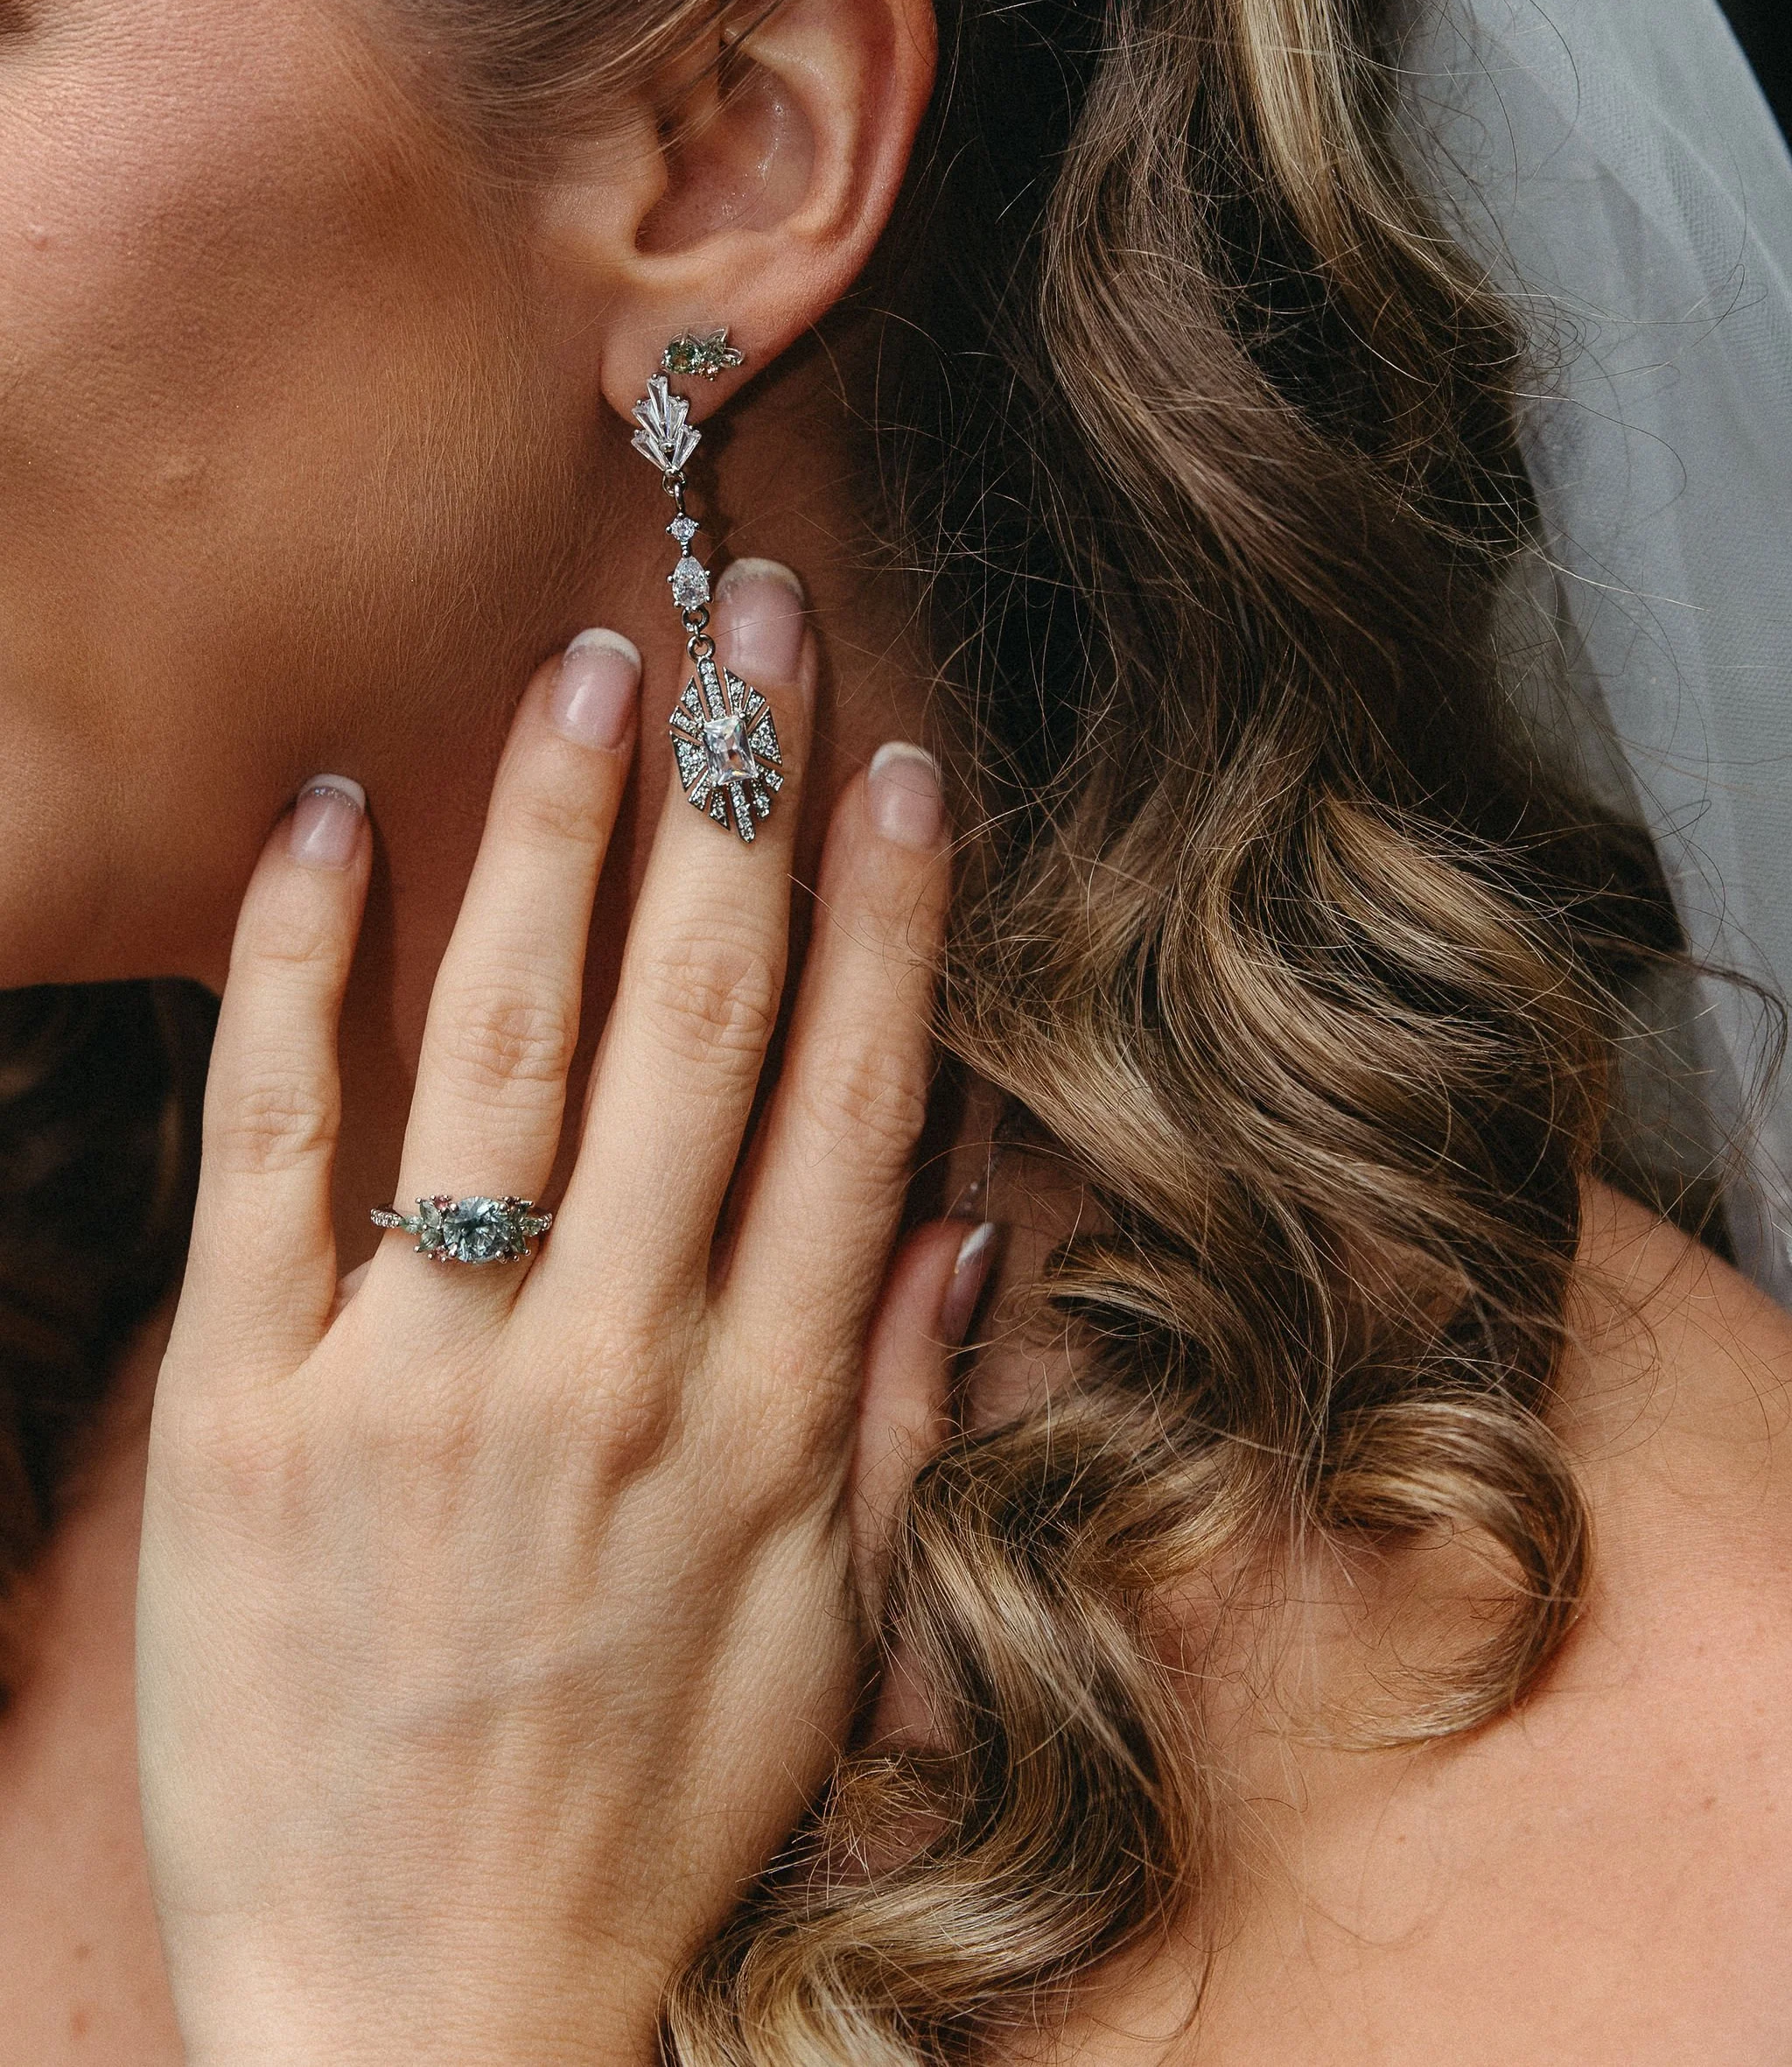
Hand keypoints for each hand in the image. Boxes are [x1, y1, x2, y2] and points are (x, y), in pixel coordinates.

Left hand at [136, 578, 969, 2066]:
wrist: (419, 2026)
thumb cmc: (640, 1827)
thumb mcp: (829, 1646)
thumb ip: (903, 1416)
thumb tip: (953, 1206)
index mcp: (766, 1423)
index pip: (842, 1099)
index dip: (877, 911)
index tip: (889, 758)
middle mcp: (613, 1373)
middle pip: (693, 1027)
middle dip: (732, 799)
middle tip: (750, 620)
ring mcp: (422, 1388)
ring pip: (508, 1048)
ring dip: (556, 838)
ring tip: (589, 670)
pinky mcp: (246, 1419)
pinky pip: (275, 1149)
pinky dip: (303, 971)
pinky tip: (332, 822)